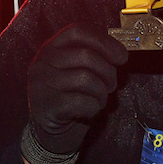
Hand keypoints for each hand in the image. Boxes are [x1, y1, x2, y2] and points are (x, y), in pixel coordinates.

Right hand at [27, 24, 128, 154]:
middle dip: (108, 72)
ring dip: (102, 92)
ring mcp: (40, 84)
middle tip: (112, 85)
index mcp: (51, 48)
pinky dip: (94, 108)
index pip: (77, 31)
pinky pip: (82, 102)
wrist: (52, 132)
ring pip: (86, 79)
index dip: (104, 41)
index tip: (122, 57)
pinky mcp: (45, 106)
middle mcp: (42, 62)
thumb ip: (94, 58)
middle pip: (86, 55)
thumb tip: (121, 53)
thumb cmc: (72, 97)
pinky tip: (88, 111)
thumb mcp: (80, 72)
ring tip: (100, 99)